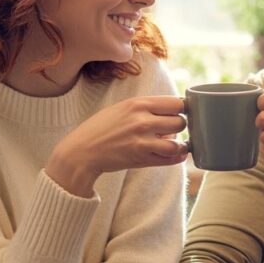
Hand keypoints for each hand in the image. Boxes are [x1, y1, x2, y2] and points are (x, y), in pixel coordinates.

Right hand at [46, 95, 187, 195]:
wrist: (81, 151)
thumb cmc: (101, 128)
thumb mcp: (123, 108)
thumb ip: (147, 108)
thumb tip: (174, 112)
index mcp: (138, 104)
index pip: (176, 103)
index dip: (181, 109)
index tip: (178, 113)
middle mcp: (143, 121)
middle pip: (180, 122)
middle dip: (179, 126)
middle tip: (171, 130)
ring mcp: (143, 142)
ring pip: (178, 143)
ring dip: (179, 144)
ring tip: (173, 143)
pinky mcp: (142, 159)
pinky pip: (171, 159)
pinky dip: (177, 157)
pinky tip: (175, 154)